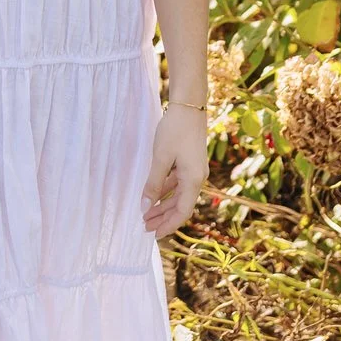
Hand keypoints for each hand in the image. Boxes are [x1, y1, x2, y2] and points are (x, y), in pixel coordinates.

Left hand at [141, 104, 208, 239]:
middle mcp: (196, 178)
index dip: (168, 225)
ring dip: (162, 205)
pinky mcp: (189, 163)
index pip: (182, 212)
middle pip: (180, 206)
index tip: (153, 234)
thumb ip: (153, 184)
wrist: (189, 106)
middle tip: (144, 227)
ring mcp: (194, 171)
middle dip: (162, 218)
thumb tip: (144, 207)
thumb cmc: (175, 131)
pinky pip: (177, 184)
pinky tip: (153, 195)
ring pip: (178, 196)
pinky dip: (165, 191)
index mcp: (193, 180)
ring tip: (145, 214)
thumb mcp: (160, 158)